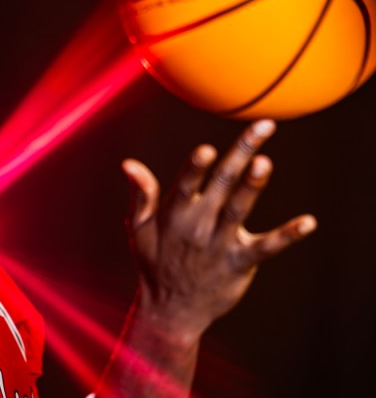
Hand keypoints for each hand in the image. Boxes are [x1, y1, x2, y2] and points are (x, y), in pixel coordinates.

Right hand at [121, 119, 316, 343]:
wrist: (172, 311)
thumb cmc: (153, 262)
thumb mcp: (138, 229)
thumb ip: (141, 195)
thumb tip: (129, 164)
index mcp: (174, 215)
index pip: (186, 186)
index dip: (195, 169)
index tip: (207, 150)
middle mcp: (198, 226)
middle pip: (222, 184)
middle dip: (242, 153)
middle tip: (264, 126)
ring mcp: (221, 244)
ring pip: (239, 210)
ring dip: (254, 186)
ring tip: (265, 163)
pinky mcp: (241, 262)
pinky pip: (266, 247)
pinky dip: (287, 235)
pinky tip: (308, 223)